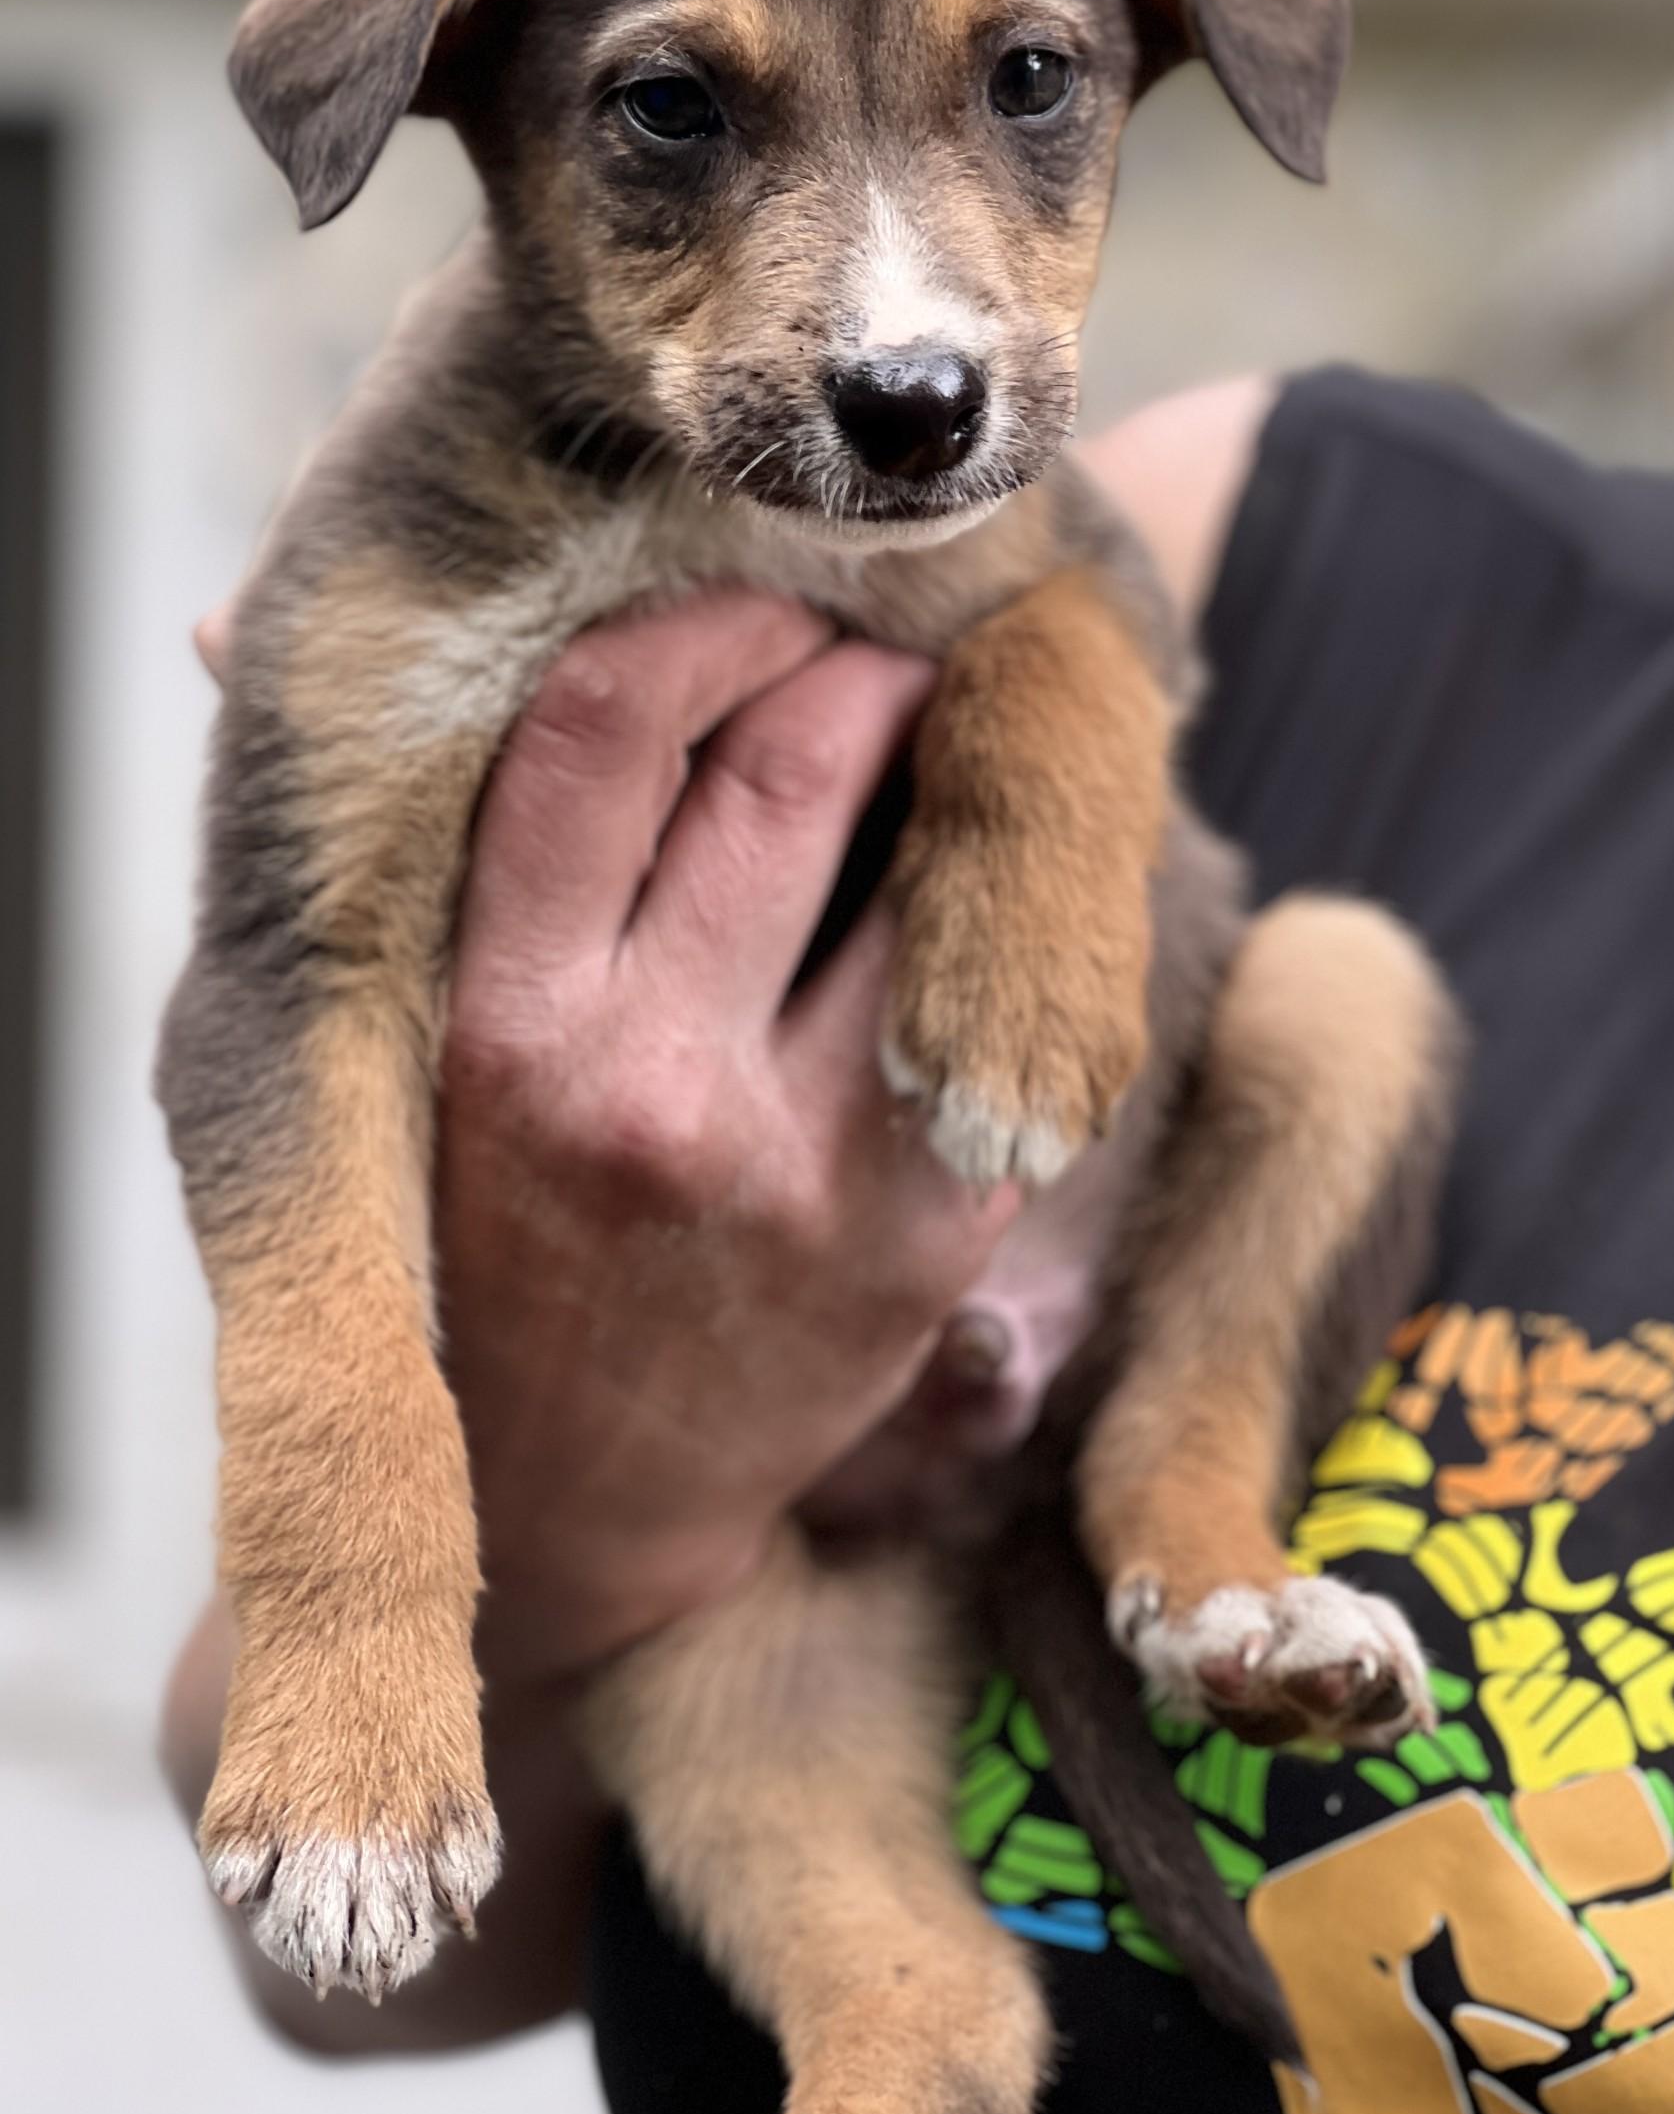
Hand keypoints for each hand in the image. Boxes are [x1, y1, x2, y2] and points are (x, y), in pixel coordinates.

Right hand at [432, 588, 1019, 1691]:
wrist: (570, 1516)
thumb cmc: (474, 1244)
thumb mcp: (384, 1064)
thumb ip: (370, 850)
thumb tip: (238, 624)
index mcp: (496, 1025)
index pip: (600, 733)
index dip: (695, 625)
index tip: (742, 598)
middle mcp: (644, 1084)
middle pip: (787, 765)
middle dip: (848, 664)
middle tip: (870, 640)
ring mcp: (800, 1162)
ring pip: (918, 864)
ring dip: (943, 762)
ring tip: (939, 731)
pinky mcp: (921, 1227)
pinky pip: (985, 997)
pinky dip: (995, 903)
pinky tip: (983, 872)